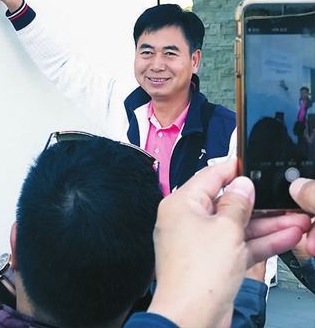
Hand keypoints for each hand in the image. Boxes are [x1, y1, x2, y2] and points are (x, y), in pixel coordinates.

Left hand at [148, 159, 310, 327]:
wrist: (191, 319)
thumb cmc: (196, 276)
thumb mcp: (226, 229)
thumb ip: (238, 204)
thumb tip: (243, 186)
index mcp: (181, 204)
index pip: (209, 176)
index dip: (233, 169)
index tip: (250, 164)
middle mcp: (187, 221)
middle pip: (227, 203)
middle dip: (258, 203)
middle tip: (282, 199)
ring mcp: (200, 243)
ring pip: (237, 226)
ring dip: (266, 224)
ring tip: (294, 219)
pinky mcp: (212, 263)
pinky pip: (238, 245)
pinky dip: (260, 242)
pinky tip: (286, 237)